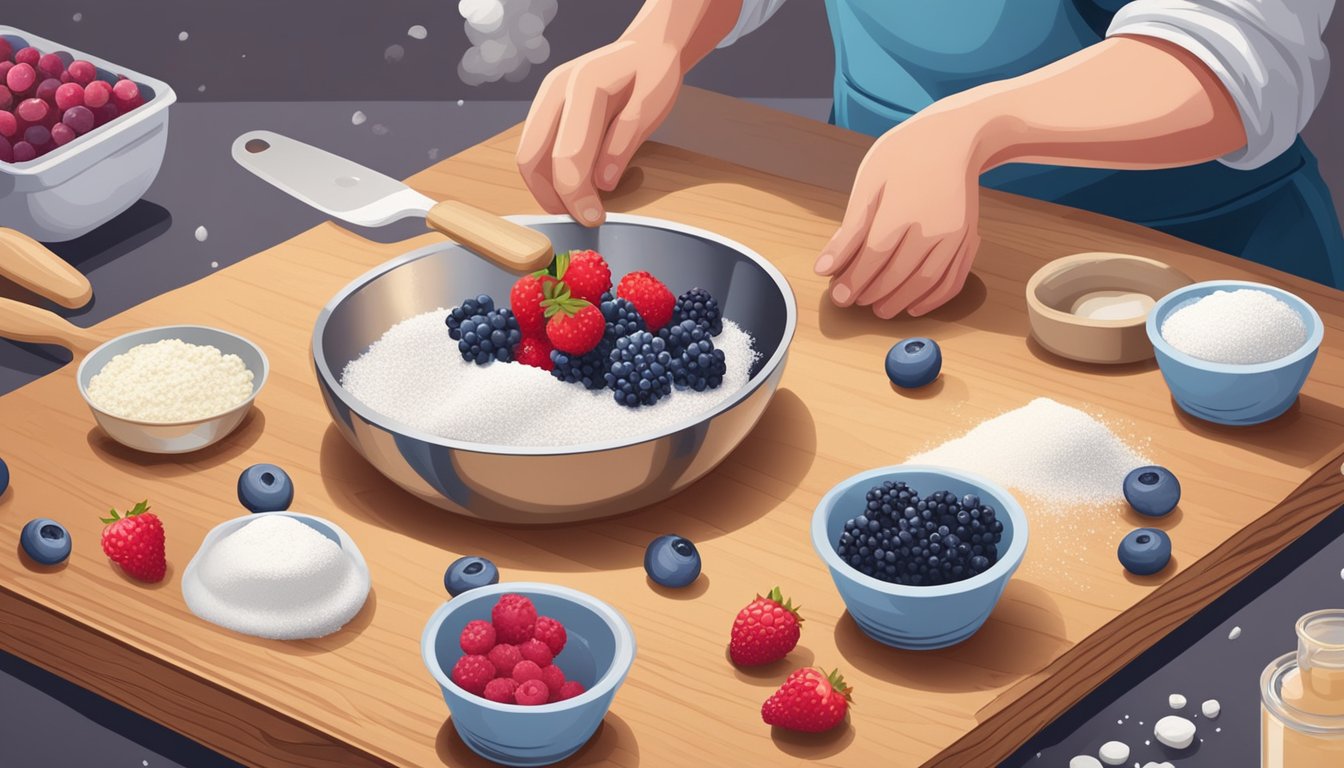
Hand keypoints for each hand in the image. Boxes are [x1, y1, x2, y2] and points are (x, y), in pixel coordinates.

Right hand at [516, 39, 682, 225]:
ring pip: (528, 156)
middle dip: (552, 197)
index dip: (577, 194)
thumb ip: (625, 142)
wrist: (645, 47)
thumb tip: (602, 183)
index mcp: (584, 87)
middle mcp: (555, 90)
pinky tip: (573, 186)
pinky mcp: (546, 108)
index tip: (595, 219)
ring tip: (577, 206)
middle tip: (581, 218)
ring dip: (546, 188)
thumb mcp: (653, 104)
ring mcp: (545, 98)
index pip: (567, 155)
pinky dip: (548, 174)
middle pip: (532, 158)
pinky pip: (536, 148)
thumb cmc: (653, 74)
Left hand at [814, 111, 983, 317]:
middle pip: (898, 275)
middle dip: (872, 295)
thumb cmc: (905, 155)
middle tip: (855, 302)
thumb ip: (850, 230)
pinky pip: (953, 281)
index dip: (853, 282)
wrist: (955, 139)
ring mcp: (955, 236)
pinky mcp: (968, 240)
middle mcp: (932, 228)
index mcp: (901, 211)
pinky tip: (914, 306)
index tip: (838, 297)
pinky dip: (933, 300)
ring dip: (900, 302)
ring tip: (880, 309)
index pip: (872, 259)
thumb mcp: (869, 183)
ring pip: (925, 283)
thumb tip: (825, 267)